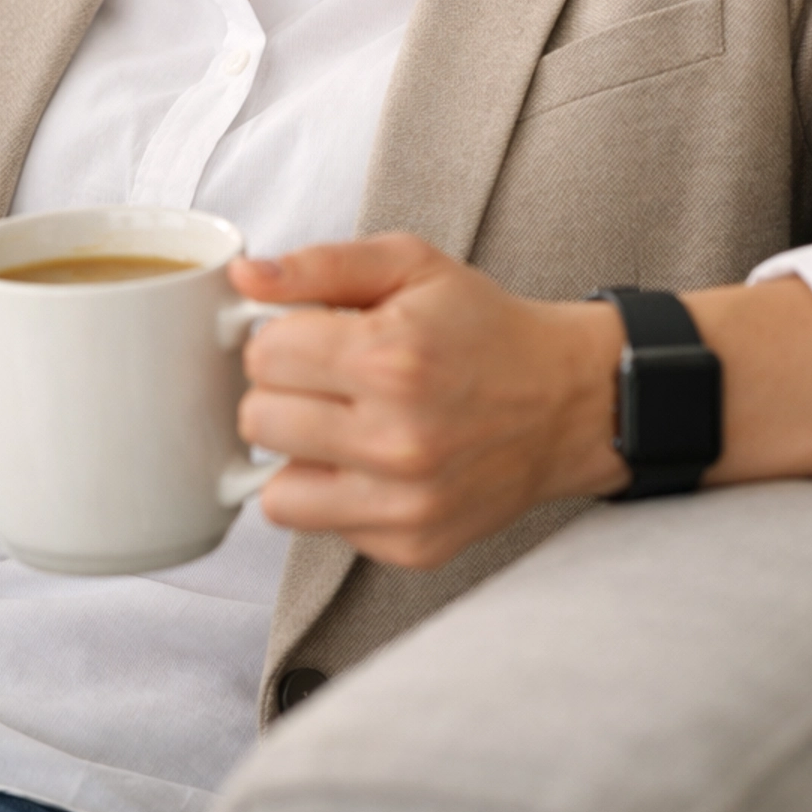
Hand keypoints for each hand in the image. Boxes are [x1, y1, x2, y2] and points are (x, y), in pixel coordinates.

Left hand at [231, 235, 623, 568]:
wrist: (566, 402)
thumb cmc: (483, 327)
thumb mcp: (409, 265)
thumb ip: (319, 265)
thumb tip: (244, 275)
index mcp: (390, 358)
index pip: (262, 355)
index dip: (278, 338)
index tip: (310, 337)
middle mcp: (396, 439)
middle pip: (258, 421)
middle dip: (281, 392)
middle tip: (325, 380)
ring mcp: (405, 504)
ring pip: (275, 492)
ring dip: (297, 454)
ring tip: (340, 424)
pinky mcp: (412, 547)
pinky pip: (323, 528)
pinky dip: (337, 495)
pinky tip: (376, 463)